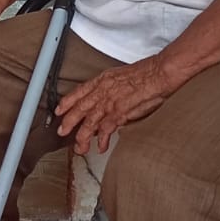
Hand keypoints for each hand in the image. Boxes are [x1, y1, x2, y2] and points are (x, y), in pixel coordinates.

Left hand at [55, 55, 175, 153]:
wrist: (159, 72)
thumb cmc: (147, 74)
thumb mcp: (122, 77)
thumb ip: (111, 91)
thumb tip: (107, 104)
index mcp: (102, 80)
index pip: (79, 92)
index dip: (67, 102)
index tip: (59, 110)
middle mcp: (102, 90)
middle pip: (79, 109)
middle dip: (68, 122)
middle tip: (61, 132)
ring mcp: (109, 102)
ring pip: (88, 122)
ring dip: (82, 137)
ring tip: (80, 148)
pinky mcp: (119, 112)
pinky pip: (105, 130)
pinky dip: (102, 140)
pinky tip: (101, 147)